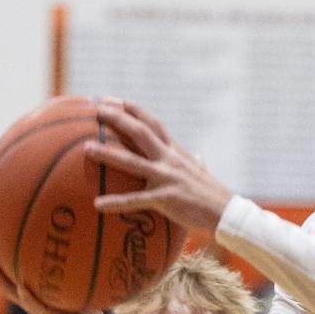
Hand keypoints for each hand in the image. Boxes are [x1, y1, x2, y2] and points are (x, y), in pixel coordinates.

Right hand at [0, 223, 115, 313]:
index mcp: (29, 288)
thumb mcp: (74, 278)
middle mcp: (27, 297)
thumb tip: (70, 229)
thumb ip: (69, 260)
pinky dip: (28, 297)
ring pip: (10, 291)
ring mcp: (37, 309)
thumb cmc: (82, 304)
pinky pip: (37, 307)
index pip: (5, 266)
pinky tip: (21, 286)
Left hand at [86, 99, 233, 232]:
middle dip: (117, 118)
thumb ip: (196, 163)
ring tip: (86, 149)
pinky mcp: (166, 198)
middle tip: (95, 109)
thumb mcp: (203, 173)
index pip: (152, 123)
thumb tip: (199, 158)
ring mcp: (167, 178)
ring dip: (108, 154)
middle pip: (140, 132)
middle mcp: (169, 159)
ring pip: (132, 161)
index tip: (112, 99)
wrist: (228, 214)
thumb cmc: (214, 197)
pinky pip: (135, 200)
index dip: (132, 109)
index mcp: (175, 152)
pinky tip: (97, 205)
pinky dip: (115, 202)